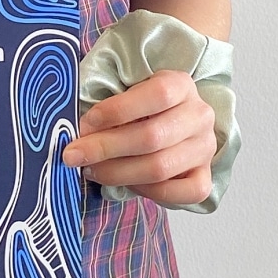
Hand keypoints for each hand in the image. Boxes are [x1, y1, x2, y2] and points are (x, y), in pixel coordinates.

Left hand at [62, 70, 217, 207]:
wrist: (169, 119)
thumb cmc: (138, 102)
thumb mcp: (127, 87)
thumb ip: (107, 99)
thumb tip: (76, 125)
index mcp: (181, 84)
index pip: (157, 94)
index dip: (119, 109)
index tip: (86, 122)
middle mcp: (199, 115)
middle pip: (152, 136)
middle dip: (105, 148)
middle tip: (73, 154)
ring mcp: (205, 148)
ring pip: (161, 168)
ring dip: (117, 172)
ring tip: (90, 170)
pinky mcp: (205, 176)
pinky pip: (180, 194)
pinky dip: (147, 192)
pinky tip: (124, 183)